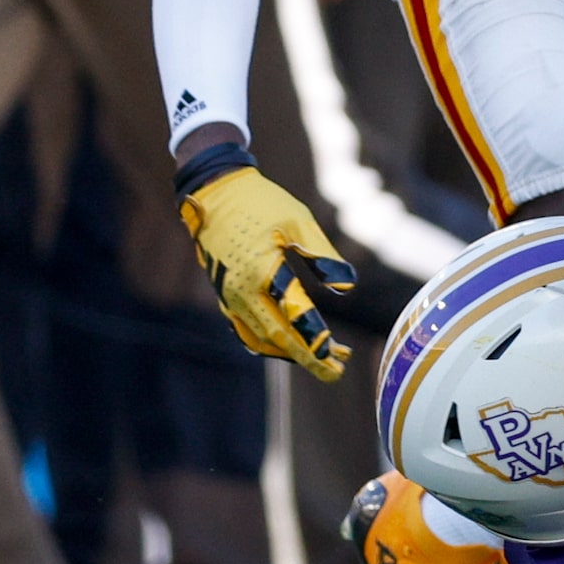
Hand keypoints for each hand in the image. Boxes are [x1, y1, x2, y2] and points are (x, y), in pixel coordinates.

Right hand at [178, 160, 358, 379]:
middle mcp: (241, 293)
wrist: (215, 192)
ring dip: (293, 352)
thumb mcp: (298, 221)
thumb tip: (348, 288)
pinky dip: (271, 343)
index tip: (339, 359)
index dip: (318, 343)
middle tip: (338, 371)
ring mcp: (229, 297)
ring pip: (262, 339)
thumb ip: (322, 255)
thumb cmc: (261, 203)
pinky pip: (248, 331)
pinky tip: (294, 344)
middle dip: (308, 358)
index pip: (295, 320)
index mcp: (261, 273)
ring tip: (327, 357)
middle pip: (278, 339)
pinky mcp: (226, 296)